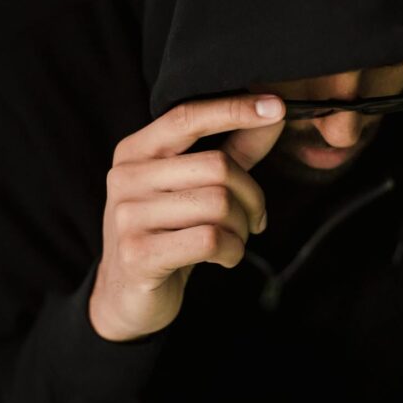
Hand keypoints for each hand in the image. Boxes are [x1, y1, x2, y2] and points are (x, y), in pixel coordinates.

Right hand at [89, 93, 285, 341]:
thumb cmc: (167, 234)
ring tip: (234, 241)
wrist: (126, 296)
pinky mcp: (138, 254)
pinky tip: (223, 258)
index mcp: (135, 151)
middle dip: (252, 196)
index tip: (276, 107)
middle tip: (255, 219)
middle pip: (216, 166)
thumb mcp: (193, 188)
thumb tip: (274, 113)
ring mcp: (127, 216)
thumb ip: (232, 150)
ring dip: (242, 229)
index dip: (234, 109)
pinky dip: (232, 251)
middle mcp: (125, 177)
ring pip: (219, 205)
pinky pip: (211, 240)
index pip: (187, 117)